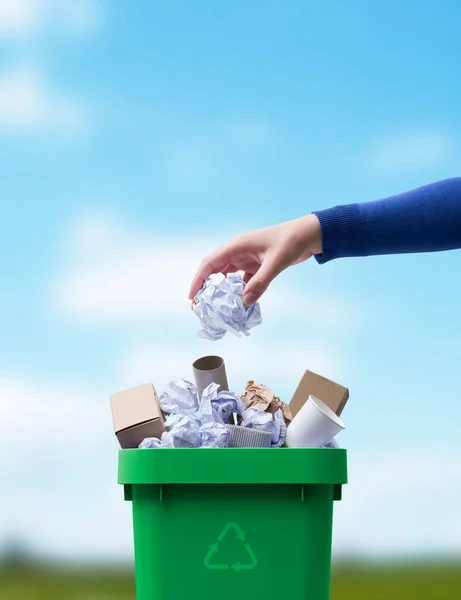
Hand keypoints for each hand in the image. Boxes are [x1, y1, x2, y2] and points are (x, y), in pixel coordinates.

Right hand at [189, 214, 321, 305]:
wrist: (308, 235)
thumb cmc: (290, 242)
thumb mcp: (275, 263)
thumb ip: (260, 282)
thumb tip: (245, 302)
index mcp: (236, 246)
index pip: (210, 263)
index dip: (198, 279)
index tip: (192, 296)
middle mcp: (237, 251)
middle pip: (214, 270)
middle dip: (206, 287)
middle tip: (200, 306)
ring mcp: (246, 258)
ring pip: (227, 276)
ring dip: (222, 290)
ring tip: (216, 308)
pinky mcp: (255, 265)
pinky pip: (242, 280)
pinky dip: (239, 291)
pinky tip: (239, 304)